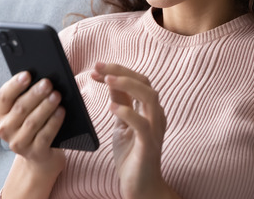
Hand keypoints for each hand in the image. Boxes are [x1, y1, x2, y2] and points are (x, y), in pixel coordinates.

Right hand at [0, 72, 65, 176]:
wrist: (42, 154)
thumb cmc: (37, 122)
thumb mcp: (30, 108)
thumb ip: (32, 94)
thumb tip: (44, 79)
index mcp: (2, 113)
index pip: (4, 96)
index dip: (15, 84)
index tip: (28, 74)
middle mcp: (6, 129)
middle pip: (20, 108)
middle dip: (35, 94)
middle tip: (48, 83)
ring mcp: (18, 143)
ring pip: (32, 122)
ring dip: (45, 107)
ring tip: (57, 95)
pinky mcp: (34, 153)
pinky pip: (44, 136)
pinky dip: (54, 122)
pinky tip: (61, 111)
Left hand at [91, 63, 176, 198]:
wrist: (141, 187)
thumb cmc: (132, 156)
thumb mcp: (122, 125)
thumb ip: (120, 104)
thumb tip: (110, 81)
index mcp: (150, 109)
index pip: (138, 81)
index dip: (118, 71)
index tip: (96, 68)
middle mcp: (156, 115)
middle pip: (145, 83)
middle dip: (121, 71)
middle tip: (99, 68)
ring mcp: (155, 129)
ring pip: (149, 97)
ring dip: (127, 85)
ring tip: (107, 80)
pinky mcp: (148, 145)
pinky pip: (142, 124)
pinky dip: (128, 112)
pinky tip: (111, 108)